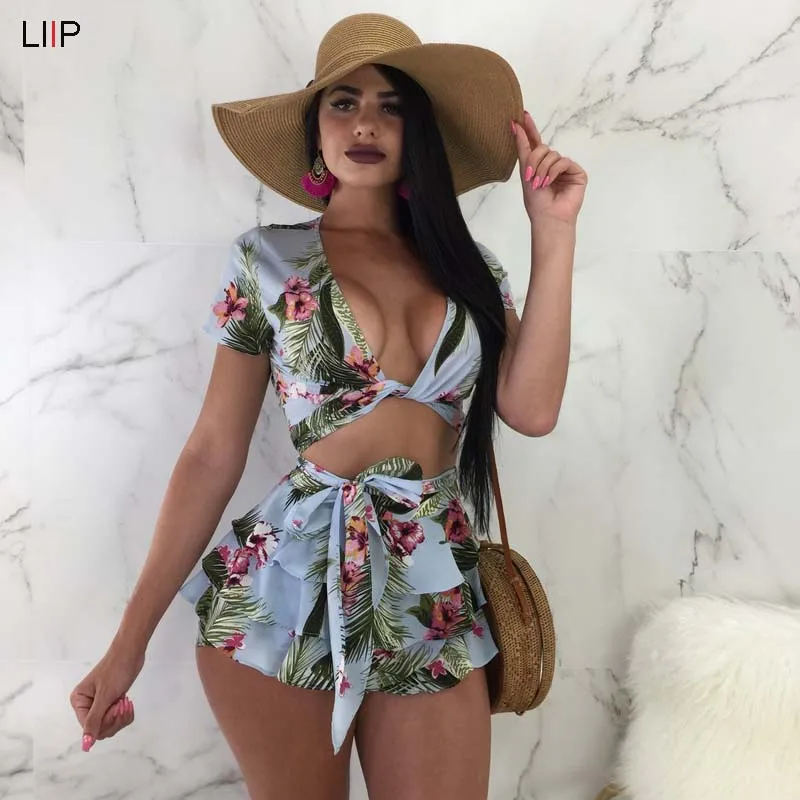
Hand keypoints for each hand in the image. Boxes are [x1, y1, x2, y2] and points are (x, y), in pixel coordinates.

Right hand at [69, 643, 144, 750]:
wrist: (131, 653)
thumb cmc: (116, 669)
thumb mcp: (104, 696)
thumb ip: (94, 721)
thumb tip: (86, 744)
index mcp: (78, 701)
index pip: (88, 727)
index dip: (104, 722)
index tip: (115, 708)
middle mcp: (86, 705)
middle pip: (100, 729)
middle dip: (114, 720)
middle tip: (122, 704)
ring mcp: (100, 704)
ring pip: (110, 726)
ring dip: (121, 717)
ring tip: (126, 702)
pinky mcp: (111, 703)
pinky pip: (117, 719)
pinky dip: (125, 714)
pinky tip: (128, 702)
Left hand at [512, 110, 587, 225]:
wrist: (548, 217)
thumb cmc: (536, 201)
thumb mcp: (525, 171)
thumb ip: (523, 148)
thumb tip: (516, 125)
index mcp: (540, 165)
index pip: (535, 142)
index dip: (530, 129)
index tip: (522, 115)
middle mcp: (553, 164)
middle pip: (542, 147)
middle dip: (534, 160)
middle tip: (529, 176)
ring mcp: (565, 168)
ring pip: (552, 154)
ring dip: (542, 169)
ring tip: (539, 184)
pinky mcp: (577, 172)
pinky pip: (563, 161)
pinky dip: (554, 171)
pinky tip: (549, 182)